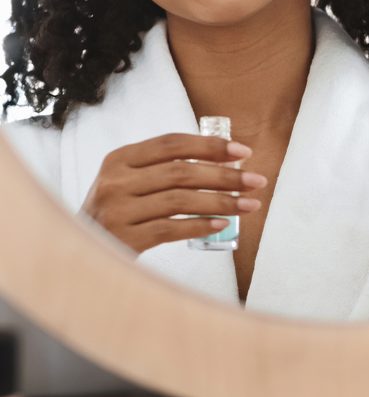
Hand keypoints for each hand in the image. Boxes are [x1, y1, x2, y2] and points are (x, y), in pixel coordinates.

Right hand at [80, 133, 266, 254]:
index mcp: (120, 159)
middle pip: (181, 172)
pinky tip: (222, 224)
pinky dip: (200, 225)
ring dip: (221, 201)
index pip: (172, 144)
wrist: (83, 252)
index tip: (244, 153)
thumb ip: (164, 168)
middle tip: (257, 181)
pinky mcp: (123, 239)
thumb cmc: (120, 212)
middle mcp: (115, 182)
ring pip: (180, 200)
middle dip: (225, 176)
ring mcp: (117, 211)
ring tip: (250, 205)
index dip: (210, 145)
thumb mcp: (130, 181)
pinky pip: (171, 229)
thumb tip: (228, 161)